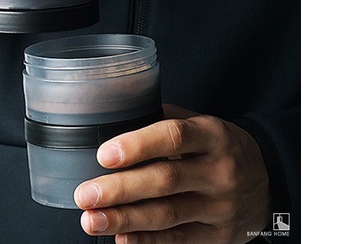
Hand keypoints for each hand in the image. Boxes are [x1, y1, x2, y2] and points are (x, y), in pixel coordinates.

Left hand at [74, 104, 270, 243]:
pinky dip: (148, 241)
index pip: (173, 137)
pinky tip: (121, 238)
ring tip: (91, 220)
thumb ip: (163, 121)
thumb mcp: (201, 123)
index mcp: (212, 135)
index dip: (137, 145)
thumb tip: (115, 122)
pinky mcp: (219, 237)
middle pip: (165, 180)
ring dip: (125, 219)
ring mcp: (221, 207)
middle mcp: (219, 171)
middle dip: (120, 189)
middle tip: (85, 194)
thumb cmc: (220, 146)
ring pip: (168, 215)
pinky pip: (179, 240)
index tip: (104, 154)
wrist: (268, 178)